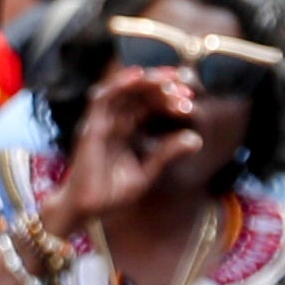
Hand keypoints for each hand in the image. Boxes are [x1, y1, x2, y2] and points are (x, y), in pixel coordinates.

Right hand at [53, 65, 202, 228]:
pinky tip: (139, 75)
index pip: (149, 104)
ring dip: (146, 81)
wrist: (86, 209)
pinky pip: (103, 98)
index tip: (190, 98)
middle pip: (139, 93)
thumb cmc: (111, 195)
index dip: (169, 97)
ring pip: (123, 90)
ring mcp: (102, 123)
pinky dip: (119, 83)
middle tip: (186, 87)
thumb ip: (168, 153)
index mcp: (128, 130)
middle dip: (163, 86)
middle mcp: (115, 122)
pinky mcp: (91, 127)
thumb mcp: (147, 172)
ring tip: (168, 78)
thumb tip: (197, 138)